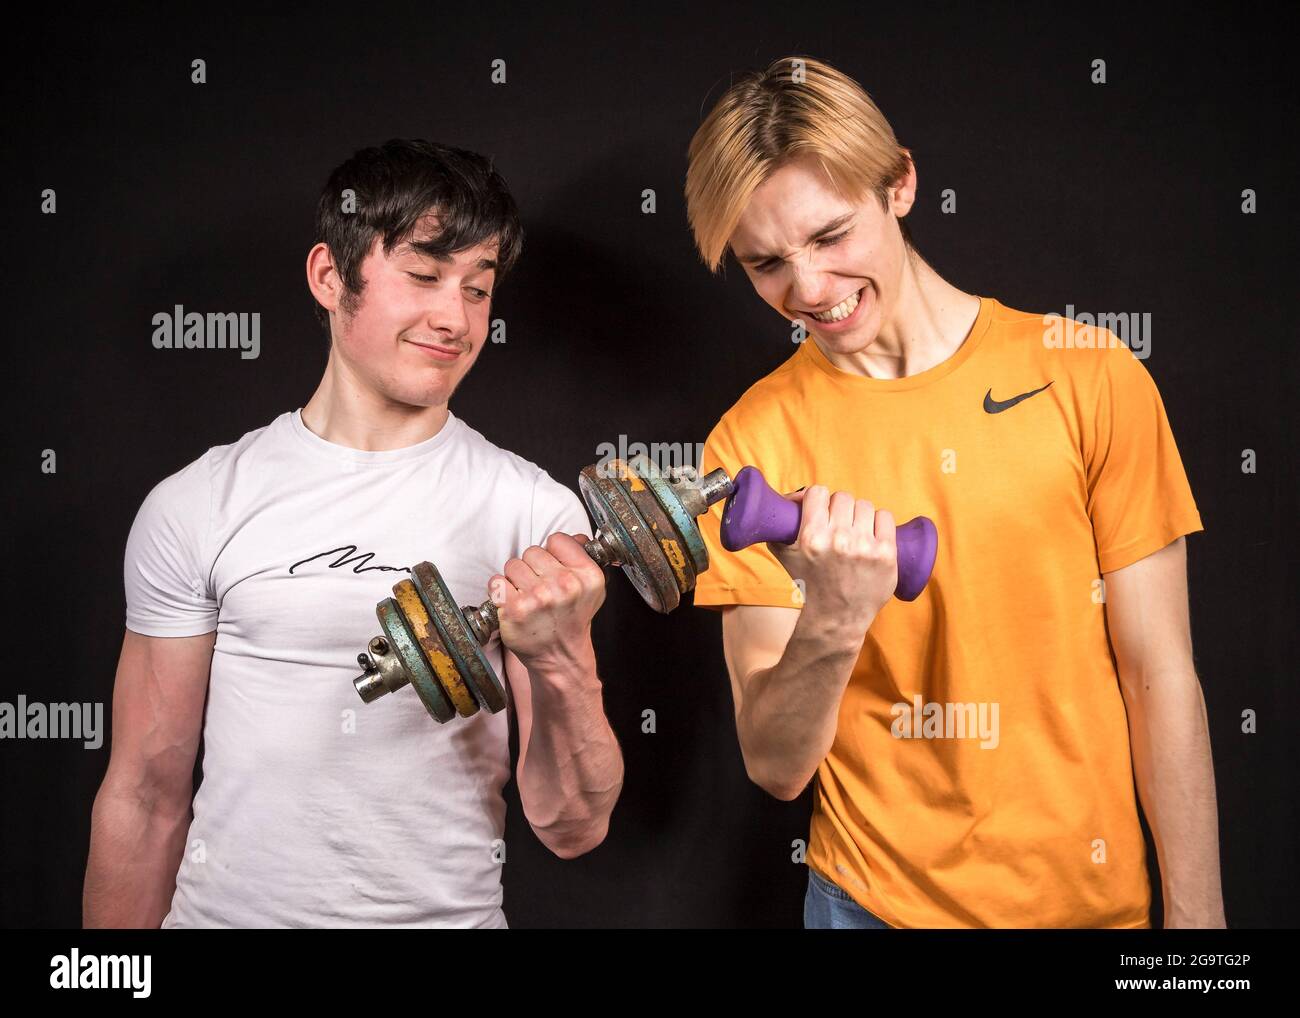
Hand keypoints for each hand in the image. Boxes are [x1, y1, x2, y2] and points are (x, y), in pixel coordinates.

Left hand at [489, 533, 605, 666]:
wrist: (559, 656)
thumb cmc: (571, 620)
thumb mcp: (591, 590)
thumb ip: (583, 559)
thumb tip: (577, 537)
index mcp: (586, 576)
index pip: (557, 540)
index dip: (552, 553)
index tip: (552, 568)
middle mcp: (565, 585)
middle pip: (532, 551)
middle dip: (532, 567)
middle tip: (540, 588)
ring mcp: (539, 597)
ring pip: (512, 565)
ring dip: (515, 580)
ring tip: (528, 597)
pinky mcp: (515, 609)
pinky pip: (497, 582)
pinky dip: (500, 591)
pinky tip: (513, 603)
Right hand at [767, 484, 896, 632]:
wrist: (836, 618)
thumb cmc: (809, 584)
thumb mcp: (785, 555)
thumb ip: (781, 524)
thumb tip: (795, 496)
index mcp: (811, 538)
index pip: (818, 492)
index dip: (818, 500)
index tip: (820, 510)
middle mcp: (838, 540)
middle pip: (843, 498)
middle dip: (839, 510)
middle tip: (838, 526)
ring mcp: (864, 547)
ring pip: (864, 506)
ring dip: (859, 516)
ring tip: (855, 534)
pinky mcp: (886, 554)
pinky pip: (885, 517)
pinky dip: (878, 523)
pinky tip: (871, 536)